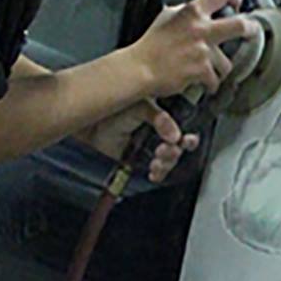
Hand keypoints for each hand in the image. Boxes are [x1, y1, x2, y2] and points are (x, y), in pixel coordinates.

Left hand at [81, 101, 199, 182]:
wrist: (92, 127)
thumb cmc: (113, 111)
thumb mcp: (141, 108)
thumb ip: (160, 118)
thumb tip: (176, 134)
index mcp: (163, 116)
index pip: (184, 127)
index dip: (187, 136)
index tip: (186, 140)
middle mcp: (159, 132)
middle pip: (179, 146)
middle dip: (176, 150)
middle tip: (168, 149)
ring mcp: (150, 147)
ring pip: (169, 159)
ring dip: (167, 162)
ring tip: (157, 159)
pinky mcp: (141, 160)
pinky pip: (157, 170)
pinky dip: (158, 173)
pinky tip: (154, 171)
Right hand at [127, 0, 254, 99]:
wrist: (139, 69)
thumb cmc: (150, 45)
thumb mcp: (167, 17)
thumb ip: (186, 13)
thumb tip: (199, 11)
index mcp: (192, 11)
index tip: (237, 4)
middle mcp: (200, 28)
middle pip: (240, 25)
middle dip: (251, 30)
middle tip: (251, 33)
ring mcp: (203, 50)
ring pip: (226, 62)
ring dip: (219, 70)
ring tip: (208, 73)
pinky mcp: (201, 70)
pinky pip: (214, 80)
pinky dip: (209, 85)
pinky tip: (202, 84)